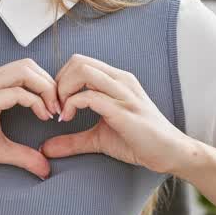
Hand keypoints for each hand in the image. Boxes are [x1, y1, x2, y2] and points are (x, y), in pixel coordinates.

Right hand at [0, 58, 60, 178]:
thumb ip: (23, 155)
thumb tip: (46, 169)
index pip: (26, 69)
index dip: (46, 85)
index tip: (55, 109)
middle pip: (29, 65)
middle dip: (50, 84)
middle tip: (58, 108)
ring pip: (26, 71)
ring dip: (46, 89)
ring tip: (51, 111)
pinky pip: (17, 92)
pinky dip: (35, 102)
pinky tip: (42, 116)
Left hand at [40, 53, 192, 174]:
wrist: (170, 153)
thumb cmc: (138, 142)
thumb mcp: (99, 139)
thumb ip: (72, 140)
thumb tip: (45, 148)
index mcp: (116, 80)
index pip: (79, 63)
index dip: (60, 80)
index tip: (55, 104)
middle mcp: (120, 80)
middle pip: (78, 61)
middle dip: (58, 82)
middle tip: (54, 107)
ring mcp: (123, 93)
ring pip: (83, 71)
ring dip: (63, 90)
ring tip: (60, 112)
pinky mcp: (124, 110)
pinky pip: (90, 96)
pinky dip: (71, 105)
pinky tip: (67, 120)